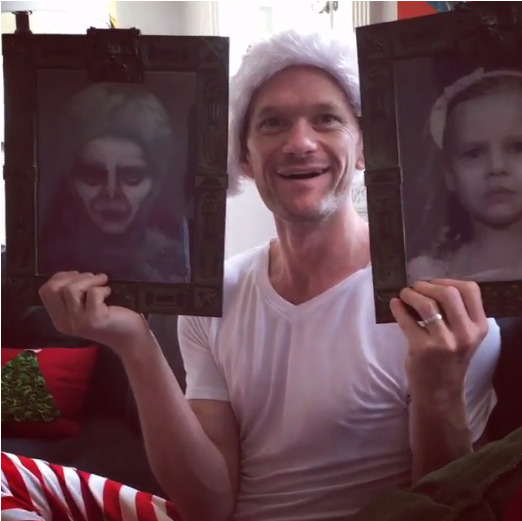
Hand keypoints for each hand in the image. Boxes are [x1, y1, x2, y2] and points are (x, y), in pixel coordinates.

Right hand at [39, 271, 151, 353]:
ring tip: (102, 282)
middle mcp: (64, 323)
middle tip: (92, 278)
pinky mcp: (94, 319)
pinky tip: (109, 293)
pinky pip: (92, 293)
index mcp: (59, 320)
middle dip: (74, 277)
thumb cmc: (109, 318)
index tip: (78, 276)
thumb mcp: (84, 308)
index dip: (61, 278)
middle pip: (53, 289)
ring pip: (71, 289)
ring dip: (89, 280)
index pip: (45, 291)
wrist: (129, 337)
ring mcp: (78, 322)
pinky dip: (102, 288)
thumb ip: (72, 296)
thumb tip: (71, 274)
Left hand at [390, 279, 488, 399]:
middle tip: (415, 287)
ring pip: (427, 305)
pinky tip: (394, 304)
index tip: (433, 283)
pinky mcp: (422, 349)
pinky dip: (398, 308)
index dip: (448, 281)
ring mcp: (444, 342)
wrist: (440, 390)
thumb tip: (429, 284)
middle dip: (427, 286)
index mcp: (479, 326)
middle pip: (448, 293)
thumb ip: (456, 313)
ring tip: (404, 294)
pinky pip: (407, 320)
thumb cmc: (450, 358)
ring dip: (411, 294)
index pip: (470, 290)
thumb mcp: (464, 335)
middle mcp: (466, 334)